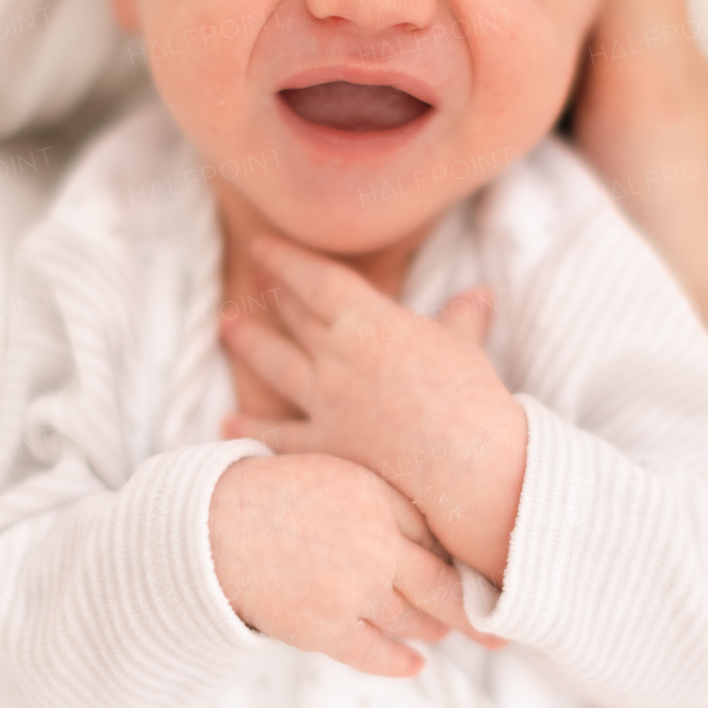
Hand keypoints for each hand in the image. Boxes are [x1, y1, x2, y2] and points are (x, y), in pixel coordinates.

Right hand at [209, 452, 500, 676]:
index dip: (469, 564)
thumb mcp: (341, 477)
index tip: (495, 580)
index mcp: (379, 501)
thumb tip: (442, 545)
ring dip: (432, 629)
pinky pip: (376, 654)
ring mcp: (352, 591)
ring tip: (444, 631)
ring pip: (412, 621)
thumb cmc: (278, 494)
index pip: (440, 539)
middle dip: (475, 613)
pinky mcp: (325, 628)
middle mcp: (375, 547)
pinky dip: (400, 662)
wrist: (211, 527)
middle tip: (503, 632)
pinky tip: (416, 665)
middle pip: (442, 588)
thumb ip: (389, 505)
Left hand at [221, 238, 526, 583]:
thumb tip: (480, 294)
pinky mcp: (325, 447)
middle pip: (296, 317)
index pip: (318, 280)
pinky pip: (279, 434)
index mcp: (370, 321)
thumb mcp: (467, 347)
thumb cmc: (472, 398)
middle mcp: (337, 356)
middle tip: (252, 281)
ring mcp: (326, 402)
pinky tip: (228, 421)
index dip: (287, 260)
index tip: (261, 246)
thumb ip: (463, 319)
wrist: (466, 461)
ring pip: (277, 364)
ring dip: (249, 343)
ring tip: (226, 325)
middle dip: (273, 296)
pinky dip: (251, 427)